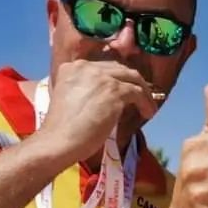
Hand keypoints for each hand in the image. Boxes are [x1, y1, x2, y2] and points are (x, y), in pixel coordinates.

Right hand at [36, 59, 157, 162]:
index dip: (117, 78)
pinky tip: (148, 113)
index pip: (102, 67)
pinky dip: (146, 102)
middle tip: (142, 95)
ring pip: (132, 78)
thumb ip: (86, 91)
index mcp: (72, 67)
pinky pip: (138, 92)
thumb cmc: (61, 129)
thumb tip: (110, 96)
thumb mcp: (70, 99)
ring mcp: (101, 78)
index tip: (125, 88)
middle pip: (119, 68)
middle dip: (133, 81)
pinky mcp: (114, 91)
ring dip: (144, 92)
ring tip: (148, 107)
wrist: (59, 140)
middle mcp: (86, 67)